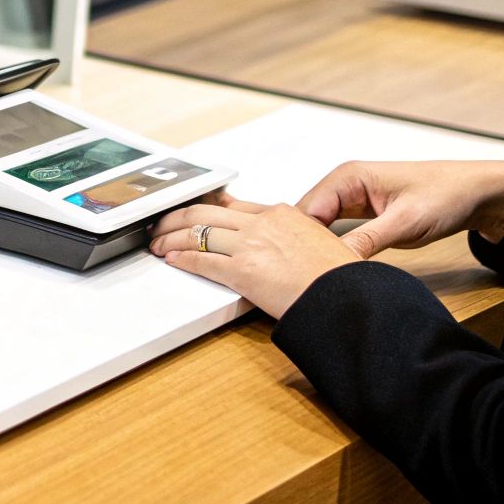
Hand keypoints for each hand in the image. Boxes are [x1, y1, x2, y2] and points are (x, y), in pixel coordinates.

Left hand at [149, 197, 359, 317]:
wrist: (347, 298)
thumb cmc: (340, 278)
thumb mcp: (321, 243)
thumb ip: (297, 238)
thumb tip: (287, 246)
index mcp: (283, 215)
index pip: (231, 206)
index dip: (205, 209)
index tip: (191, 212)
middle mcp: (263, 224)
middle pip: (205, 212)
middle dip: (176, 218)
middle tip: (161, 224)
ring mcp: (251, 245)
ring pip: (197, 233)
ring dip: (170, 238)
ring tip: (157, 244)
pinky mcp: (243, 271)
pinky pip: (202, 260)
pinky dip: (182, 258)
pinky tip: (172, 260)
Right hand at [296, 160, 503, 257]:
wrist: (476, 194)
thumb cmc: (446, 194)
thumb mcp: (405, 222)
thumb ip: (367, 240)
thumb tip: (336, 261)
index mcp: (349, 176)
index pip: (306, 210)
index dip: (299, 239)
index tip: (300, 267)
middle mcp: (345, 184)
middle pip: (307, 219)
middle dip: (304, 245)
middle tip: (307, 275)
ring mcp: (352, 199)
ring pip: (320, 227)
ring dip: (318, 247)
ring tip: (315, 273)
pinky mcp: (362, 213)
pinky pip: (336, 230)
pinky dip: (333, 247)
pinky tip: (333, 264)